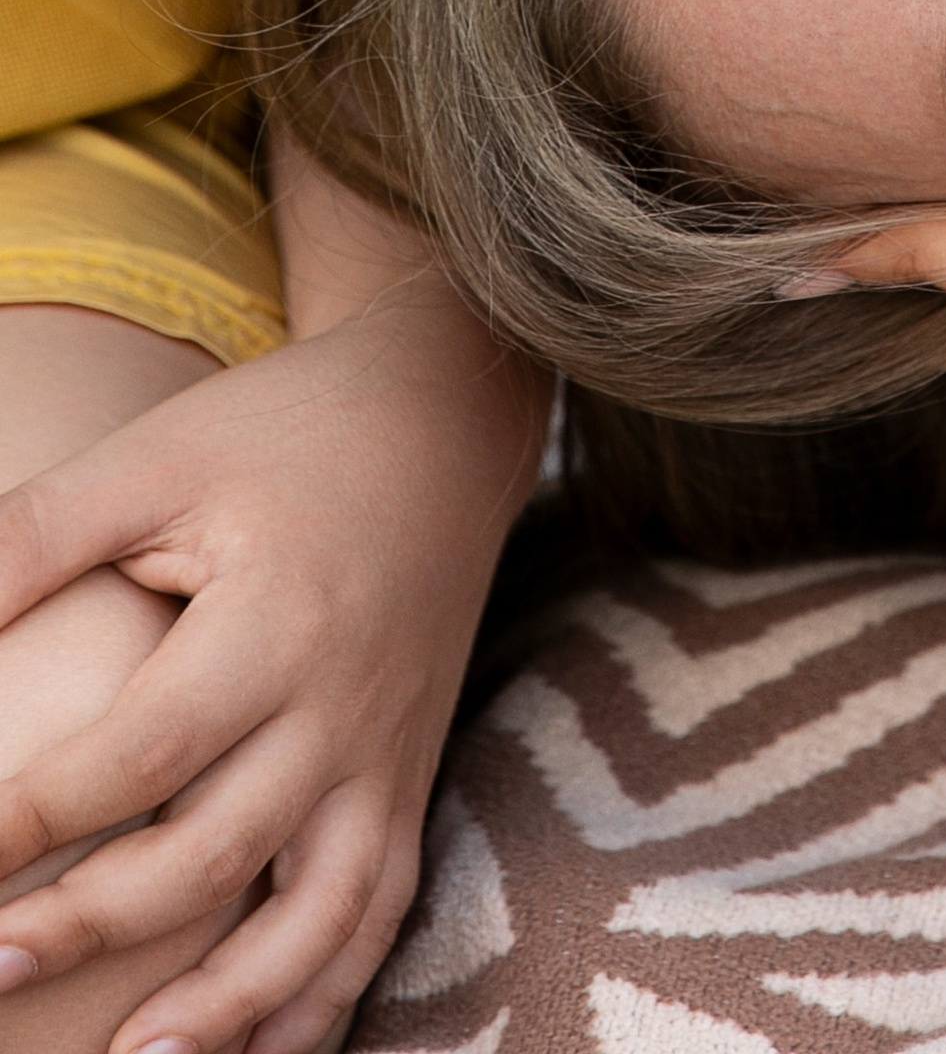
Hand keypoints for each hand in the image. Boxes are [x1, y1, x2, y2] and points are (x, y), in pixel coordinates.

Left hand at [0, 301, 543, 1053]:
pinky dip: (320, 998)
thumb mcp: (154, 459)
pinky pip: (378, 913)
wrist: (442, 413)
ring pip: (318, 913)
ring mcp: (385, 752)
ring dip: (227, 1005)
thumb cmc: (275, 436)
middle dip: (92, 925)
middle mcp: (341, 703)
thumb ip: (33, 539)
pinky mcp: (406, 777)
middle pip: (217, 850)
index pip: (144, 753)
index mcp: (277, 621)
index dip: (34, 819)